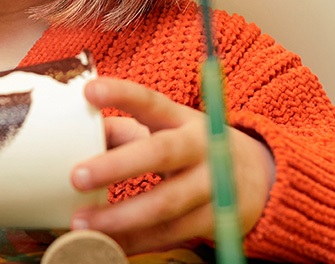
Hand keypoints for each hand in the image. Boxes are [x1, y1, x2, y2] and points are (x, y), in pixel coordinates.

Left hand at [69, 77, 275, 253]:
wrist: (258, 176)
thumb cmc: (191, 148)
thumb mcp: (165, 131)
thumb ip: (122, 131)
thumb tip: (75, 134)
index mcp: (181, 118)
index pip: (150, 100)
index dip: (121, 94)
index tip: (89, 90)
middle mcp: (201, 146)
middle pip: (160, 153)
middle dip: (116, 165)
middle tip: (76, 176)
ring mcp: (214, 183)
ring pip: (165, 203)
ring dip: (120, 217)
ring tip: (82, 223)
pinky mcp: (218, 219)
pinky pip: (172, 233)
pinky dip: (137, 241)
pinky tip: (106, 243)